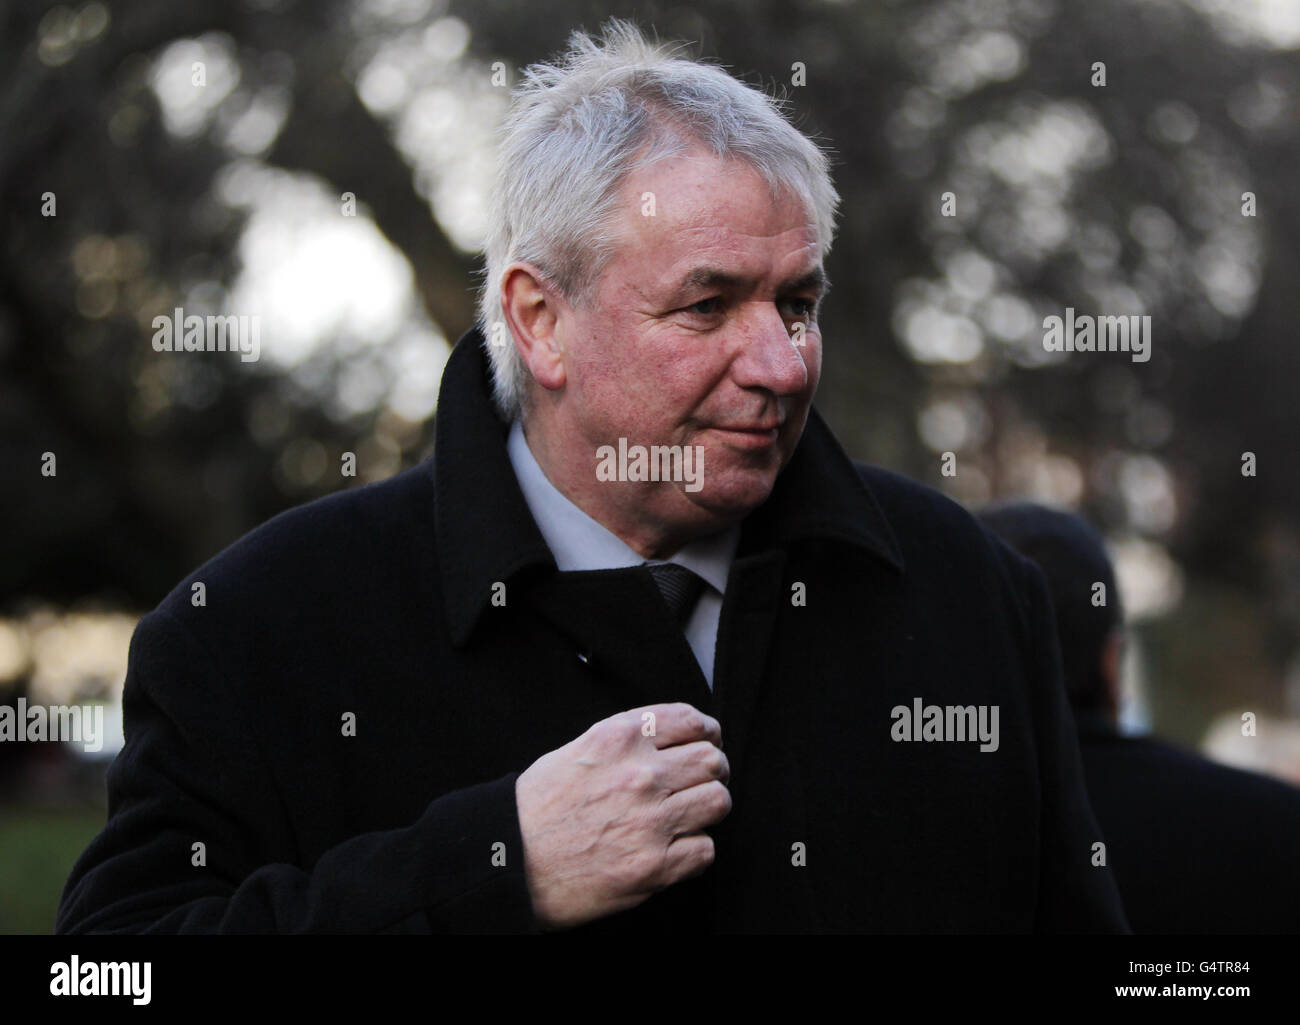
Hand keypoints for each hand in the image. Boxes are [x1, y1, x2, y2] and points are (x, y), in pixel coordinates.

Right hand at [515, 702, 730, 928]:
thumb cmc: (536, 809)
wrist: (509, 861)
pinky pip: (705, 851)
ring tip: (691, 816)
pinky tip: (675, 849)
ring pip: (718, 802)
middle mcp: (640, 775)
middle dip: (714, 771)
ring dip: (708, 809)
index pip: (691, 721)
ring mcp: (650, 822)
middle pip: (713, 761)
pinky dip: (694, 851)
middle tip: (704, 781)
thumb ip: (626, 740)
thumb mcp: (578, 750)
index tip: (707, 742)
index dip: (707, 733)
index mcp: (620, 739)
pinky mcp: (653, 867)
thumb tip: (670, 739)